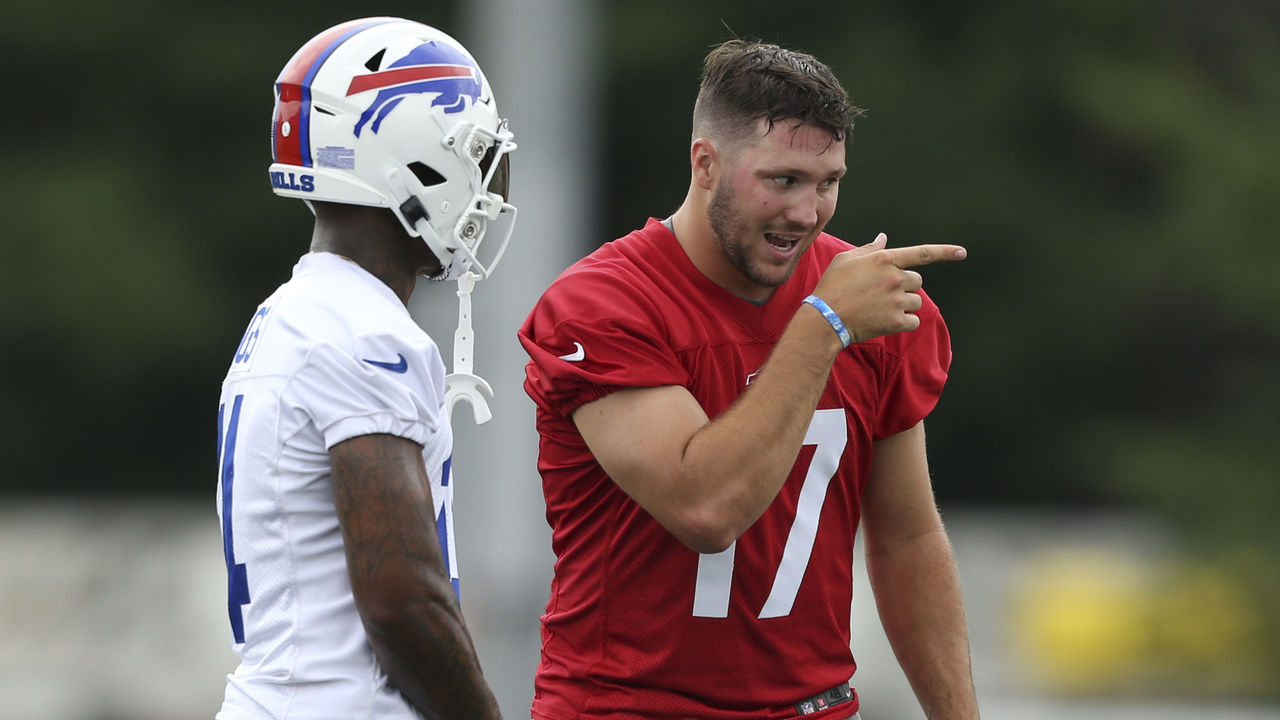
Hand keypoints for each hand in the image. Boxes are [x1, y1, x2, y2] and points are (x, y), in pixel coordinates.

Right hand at [810, 233, 965, 342]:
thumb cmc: (832, 287)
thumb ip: (869, 249)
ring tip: (880, 308)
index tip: (962, 252)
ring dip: (904, 304)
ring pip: (916, 301)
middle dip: (905, 285)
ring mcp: (897, 300)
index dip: (945, 252)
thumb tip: (883, 238)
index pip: (922, 253)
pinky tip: (886, 321)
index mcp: (885, 259)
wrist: (825, 318)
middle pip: (917, 280)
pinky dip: (905, 322)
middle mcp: (895, 278)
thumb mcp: (845, 260)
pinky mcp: (896, 321)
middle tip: (882, 293)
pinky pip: (914, 320)